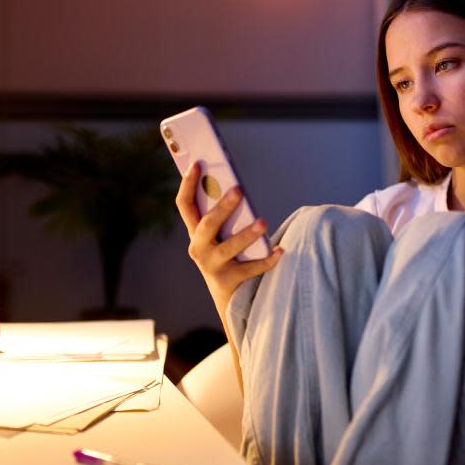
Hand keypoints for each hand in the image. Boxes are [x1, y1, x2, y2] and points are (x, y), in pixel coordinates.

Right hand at [175, 162, 282, 314]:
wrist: (228, 301)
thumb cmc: (228, 258)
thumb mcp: (220, 238)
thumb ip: (224, 217)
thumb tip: (237, 188)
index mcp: (195, 233)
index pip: (184, 205)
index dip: (187, 184)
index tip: (197, 164)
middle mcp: (198, 248)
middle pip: (207, 224)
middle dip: (223, 207)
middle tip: (239, 190)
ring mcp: (211, 266)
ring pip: (229, 247)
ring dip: (247, 233)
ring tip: (263, 222)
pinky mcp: (228, 281)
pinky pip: (250, 268)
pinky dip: (267, 259)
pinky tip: (280, 250)